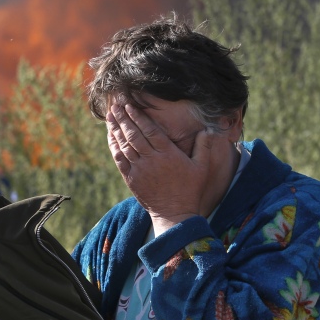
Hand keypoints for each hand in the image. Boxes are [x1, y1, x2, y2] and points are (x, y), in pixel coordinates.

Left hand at [106, 103, 235, 234]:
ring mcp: (139, 169)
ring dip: (116, 129)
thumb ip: (204, 147)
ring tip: (111, 116)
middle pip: (134, 134)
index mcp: (168, 154)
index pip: (150, 130)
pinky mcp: (131, 178)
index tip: (130, 105)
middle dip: (123, 118)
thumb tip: (209, 130)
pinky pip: (119, 159)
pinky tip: (110, 136)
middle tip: (116, 105)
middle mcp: (151, 159)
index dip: (138, 116)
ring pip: (124, 144)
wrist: (175, 214)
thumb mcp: (202, 167)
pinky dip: (114, 146)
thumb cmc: (190, 190)